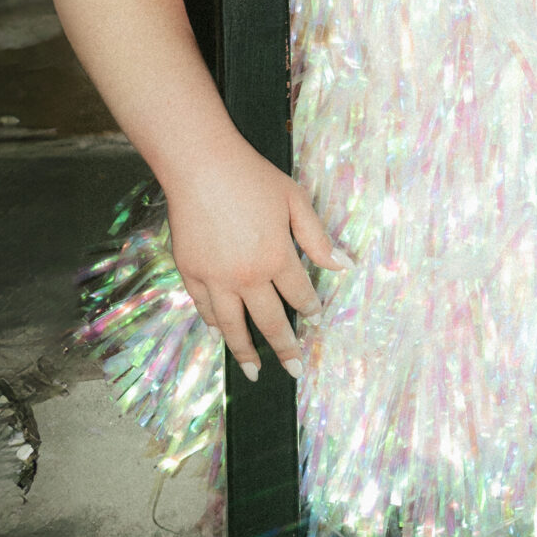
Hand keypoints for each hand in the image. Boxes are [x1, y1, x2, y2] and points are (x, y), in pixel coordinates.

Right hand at [163, 143, 349, 378]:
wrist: (200, 165)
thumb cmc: (253, 178)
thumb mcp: (296, 202)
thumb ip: (319, 239)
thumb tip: (345, 266)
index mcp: (277, 258)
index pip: (299, 295)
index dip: (311, 309)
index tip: (316, 321)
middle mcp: (247, 276)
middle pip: (269, 321)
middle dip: (285, 347)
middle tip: (295, 369)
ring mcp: (215, 277)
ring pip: (232, 326)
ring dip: (245, 352)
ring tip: (254, 371)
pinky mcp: (190, 271)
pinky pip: (204, 307)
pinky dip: (213, 324)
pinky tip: (221, 334)